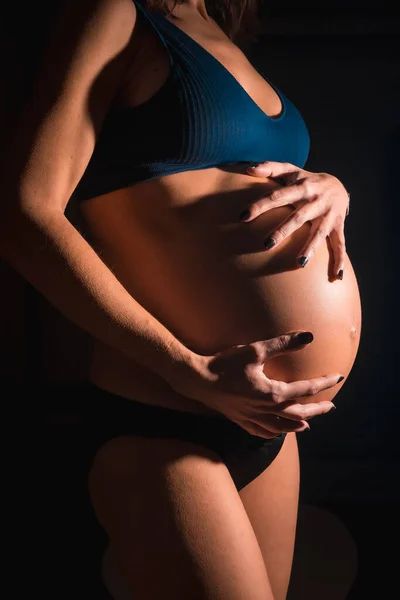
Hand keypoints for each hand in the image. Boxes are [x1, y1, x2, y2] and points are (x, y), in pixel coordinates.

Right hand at [169, 331, 342, 438]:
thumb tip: (309, 337)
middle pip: (299, 414)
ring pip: (282, 428)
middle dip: (317, 410)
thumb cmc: (225, 363)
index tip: (337, 376)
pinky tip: (278, 430)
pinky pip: (264, 432)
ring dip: (298, 424)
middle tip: (331, 406)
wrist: (197, 379)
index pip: (306, 389)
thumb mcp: (255, 350)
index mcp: (272, 393)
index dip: (324, 382)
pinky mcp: (241, 421)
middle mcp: (265, 410)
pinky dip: (276, 432)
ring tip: (308, 421)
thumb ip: (283, 344)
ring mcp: (253, 418)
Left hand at [241, 161, 350, 280]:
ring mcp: (328, 215)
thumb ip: (270, 168)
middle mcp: (315, 201)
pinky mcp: (338, 226)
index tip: (243, 217)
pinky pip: (340, 244)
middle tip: (266, 245)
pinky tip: (336, 276)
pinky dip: (340, 259)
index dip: (261, 206)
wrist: (339, 185)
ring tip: (300, 263)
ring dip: (310, 247)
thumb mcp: (291, 170)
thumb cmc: (306, 180)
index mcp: (301, 187)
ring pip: (319, 233)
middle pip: (297, 217)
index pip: (278, 196)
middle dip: (283, 231)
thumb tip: (248, 168)